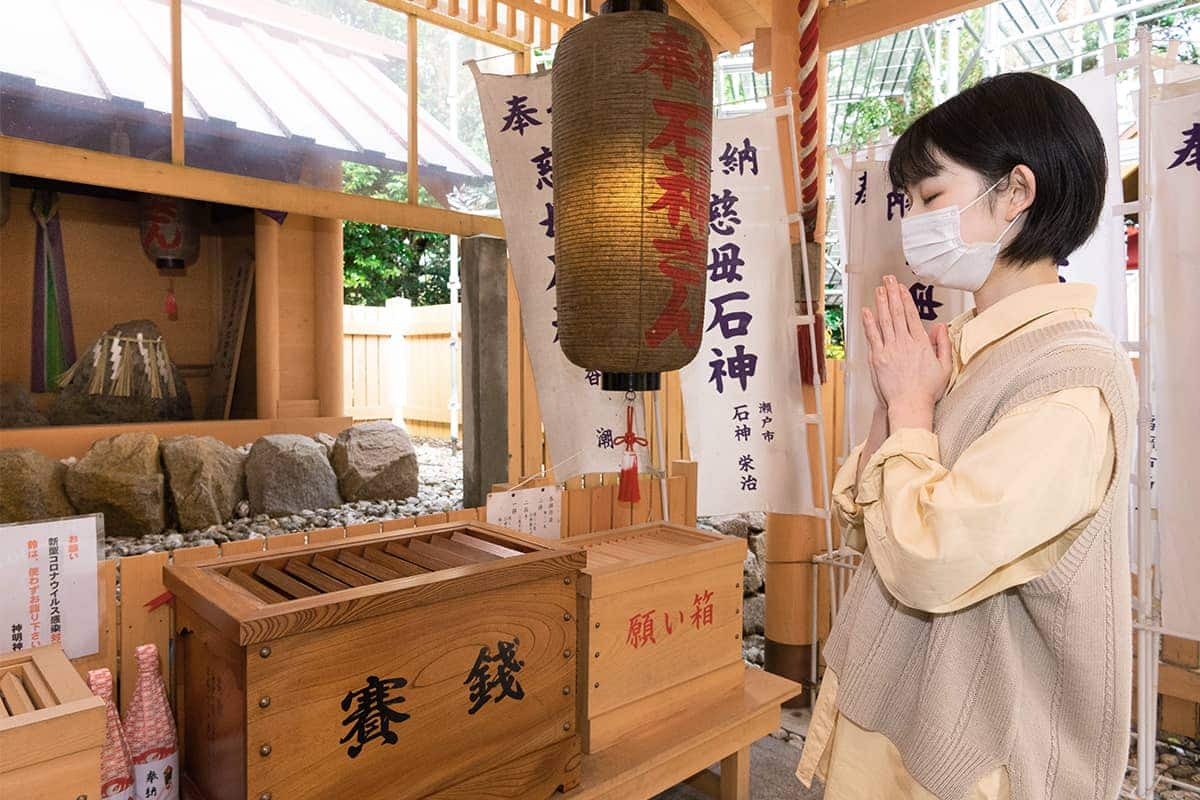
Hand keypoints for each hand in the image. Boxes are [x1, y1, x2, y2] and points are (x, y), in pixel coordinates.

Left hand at [861, 275, 951, 429]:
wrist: (910, 405)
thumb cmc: (927, 391)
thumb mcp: (945, 367)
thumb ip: (943, 345)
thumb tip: (939, 327)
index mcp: (921, 344)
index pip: (912, 316)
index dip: (905, 300)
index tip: (901, 288)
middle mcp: (905, 343)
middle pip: (897, 313)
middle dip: (892, 294)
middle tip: (888, 279)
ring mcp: (890, 350)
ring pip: (885, 321)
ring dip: (881, 303)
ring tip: (878, 289)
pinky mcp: (878, 359)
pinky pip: (873, 336)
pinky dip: (869, 322)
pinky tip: (866, 311)